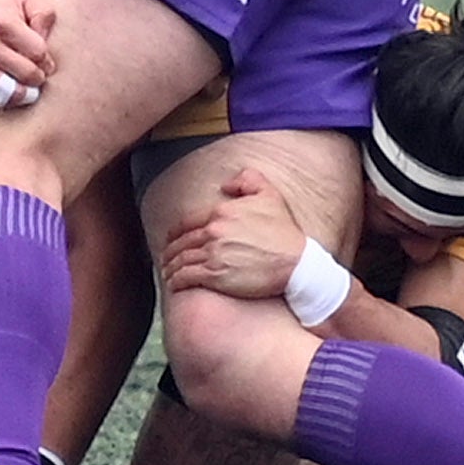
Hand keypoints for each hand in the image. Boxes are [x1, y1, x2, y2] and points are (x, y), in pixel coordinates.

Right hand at [0, 0, 52, 108]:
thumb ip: (42, 12)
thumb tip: (45, 38)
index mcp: (1, 22)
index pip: (38, 53)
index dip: (46, 58)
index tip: (42, 58)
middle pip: (28, 74)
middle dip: (38, 75)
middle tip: (36, 71)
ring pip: (13, 91)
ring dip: (25, 90)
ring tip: (25, 82)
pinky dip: (7, 98)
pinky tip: (10, 86)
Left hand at [157, 168, 305, 300]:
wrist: (297, 263)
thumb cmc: (284, 232)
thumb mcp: (270, 195)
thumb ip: (247, 180)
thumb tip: (225, 186)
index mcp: (221, 212)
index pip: (186, 223)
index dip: (174, 233)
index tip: (170, 240)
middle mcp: (213, 232)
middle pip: (181, 242)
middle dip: (170, 252)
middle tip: (165, 259)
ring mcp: (213, 254)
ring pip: (181, 260)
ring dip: (170, 267)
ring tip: (168, 273)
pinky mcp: (216, 275)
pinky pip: (187, 276)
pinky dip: (177, 280)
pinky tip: (174, 284)